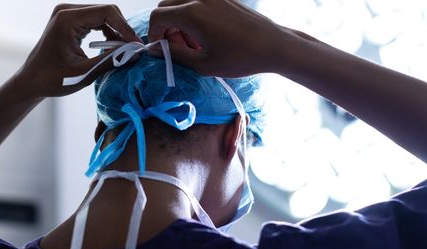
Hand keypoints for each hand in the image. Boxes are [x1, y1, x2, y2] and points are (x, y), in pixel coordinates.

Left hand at [14, 4, 140, 99]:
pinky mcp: (69, 20)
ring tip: (124, 50)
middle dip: (122, 29)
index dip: (125, 27)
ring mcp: (67, 14)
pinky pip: (95, 20)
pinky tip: (112, 47)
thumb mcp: (84, 73)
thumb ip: (110, 61)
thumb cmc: (52, 79)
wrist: (31, 81)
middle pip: (106, 11)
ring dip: (116, 31)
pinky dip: (107, 32)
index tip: (136, 45)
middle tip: (133, 49)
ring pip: (103, 15)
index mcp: (68, 19)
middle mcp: (67, 11)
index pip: (106, 12)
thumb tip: (135, 54)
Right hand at [149, 0, 292, 76]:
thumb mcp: (202, 63)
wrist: (273, 46)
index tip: (160, 50)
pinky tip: (205, 37)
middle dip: (165, 28)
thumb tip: (155, 51)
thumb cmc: (240, 58)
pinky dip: (192, 16)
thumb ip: (174, 55)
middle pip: (166, 6)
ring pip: (180, 3)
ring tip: (192, 45)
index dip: (153, 35)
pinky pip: (197, 2)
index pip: (157, 17)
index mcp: (192, 12)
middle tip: (177, 48)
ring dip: (178, 22)